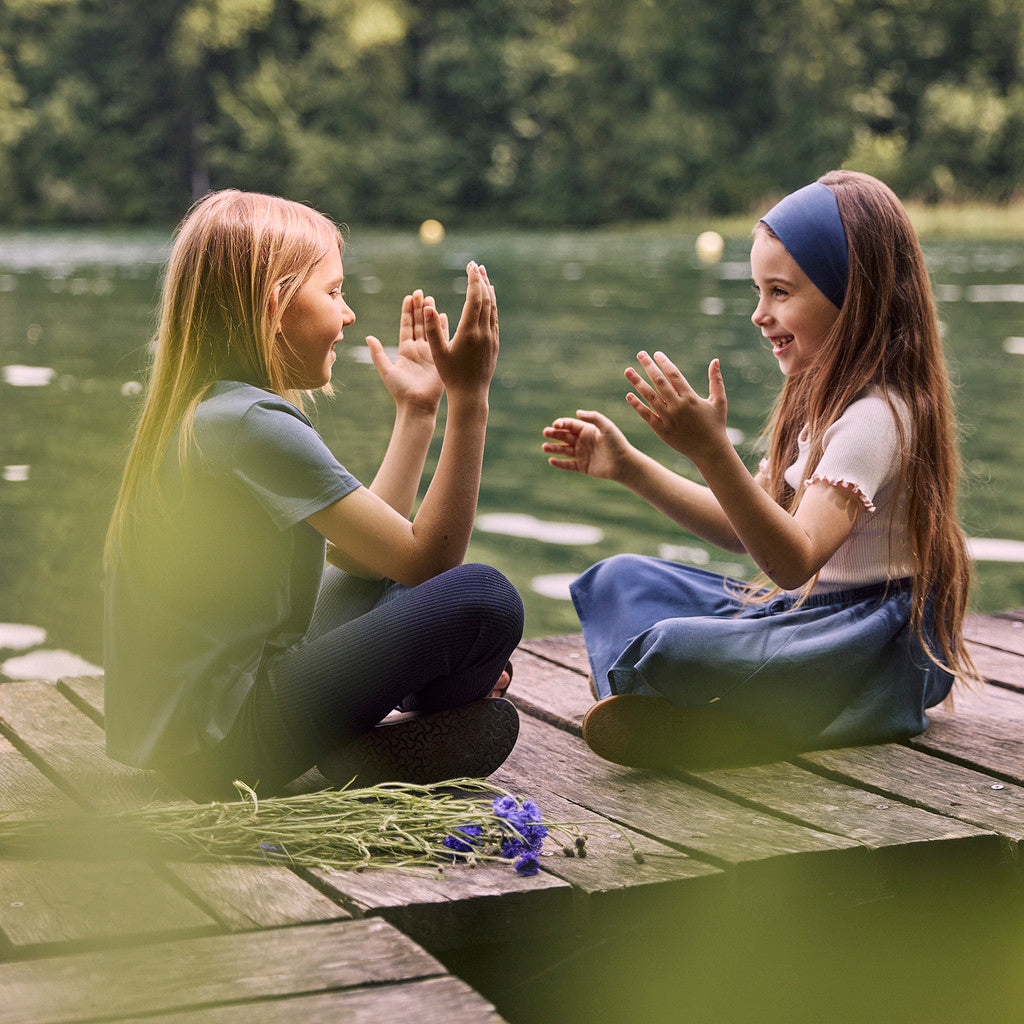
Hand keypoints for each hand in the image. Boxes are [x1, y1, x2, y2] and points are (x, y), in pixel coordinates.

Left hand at [366, 290, 443, 414]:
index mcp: (405, 350)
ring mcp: (431, 352)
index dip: (407, 312)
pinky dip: (443, 327)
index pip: (406, 326)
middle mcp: (418, 349)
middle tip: (420, 291)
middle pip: (419, 324)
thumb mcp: (386, 370)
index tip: (408, 297)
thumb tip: (368, 337)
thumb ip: (378, 353)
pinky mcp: (440, 358)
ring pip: (430, 328)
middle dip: (419, 307)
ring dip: (430, 314)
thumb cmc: (400, 391)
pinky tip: (443, 315)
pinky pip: (442, 339)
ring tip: (431, 298)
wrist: (417, 405)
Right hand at [424, 262, 497, 399]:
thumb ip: (432, 328)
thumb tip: (427, 307)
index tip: (470, 266)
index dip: (473, 280)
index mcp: (469, 332)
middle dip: (481, 280)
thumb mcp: (437, 352)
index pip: (475, 298)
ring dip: (488, 290)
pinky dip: (492, 305)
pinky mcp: (494, 344)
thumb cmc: (450, 375)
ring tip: (484, 276)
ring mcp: (491, 338)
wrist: (471, 394)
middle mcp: (483, 332)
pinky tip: (489, 299)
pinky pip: (494, 318)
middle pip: (486, 299)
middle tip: (476, 265)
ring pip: (493, 308)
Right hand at [542, 410, 634, 482]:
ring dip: (553, 448)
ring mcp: (582, 455)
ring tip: (544, 447)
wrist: (624, 464)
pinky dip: (559, 463)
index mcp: (588, 430)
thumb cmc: (617, 443)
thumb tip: (577, 412)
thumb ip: (593, 417)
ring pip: (564, 450)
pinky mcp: (582, 467)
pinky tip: (551, 460)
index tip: (555, 425)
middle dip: (554, 434)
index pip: (570, 425)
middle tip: (546, 433)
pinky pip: (568, 465)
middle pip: (564, 436)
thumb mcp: (606, 427)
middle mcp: (583, 442)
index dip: (562, 424)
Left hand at [626, 351, 729, 463]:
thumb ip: (716, 380)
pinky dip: (637, 405)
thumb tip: (715, 360)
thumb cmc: (716, 425)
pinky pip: (647, 415)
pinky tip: (629, 395)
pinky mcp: (662, 430)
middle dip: (649, 366)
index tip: (656, 354)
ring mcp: (668, 419)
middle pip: (659, 382)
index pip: (674, 375)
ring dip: (637, 382)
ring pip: (650, 397)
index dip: (664, 363)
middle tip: (640, 354)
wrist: (709, 451)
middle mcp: (678, 407)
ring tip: (628, 370)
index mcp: (691, 398)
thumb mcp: (719, 401)